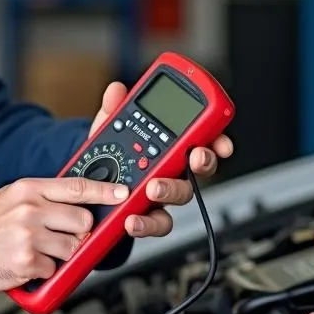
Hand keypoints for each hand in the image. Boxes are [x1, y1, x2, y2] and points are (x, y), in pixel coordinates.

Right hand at [0, 175, 131, 308]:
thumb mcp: (8, 200)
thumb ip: (40, 199)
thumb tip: (75, 202)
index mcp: (27, 189)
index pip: (77, 186)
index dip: (106, 191)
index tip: (123, 194)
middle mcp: (30, 209)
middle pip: (83, 221)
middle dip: (80, 235)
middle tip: (62, 240)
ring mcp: (29, 235)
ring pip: (72, 248)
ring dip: (59, 257)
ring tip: (36, 253)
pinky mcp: (27, 262)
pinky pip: (54, 270)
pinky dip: (43, 273)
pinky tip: (23, 266)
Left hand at [89, 81, 233, 239]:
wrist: (92, 187)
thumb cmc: (111, 154)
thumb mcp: (109, 129)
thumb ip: (113, 110)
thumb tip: (116, 90)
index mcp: (171, 145)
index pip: (202, 140)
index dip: (218, 141)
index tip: (222, 142)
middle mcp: (173, 169)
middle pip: (200, 168)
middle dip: (202, 161)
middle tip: (194, 157)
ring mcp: (163, 193)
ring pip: (181, 195)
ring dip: (171, 190)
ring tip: (152, 188)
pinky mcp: (148, 215)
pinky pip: (156, 222)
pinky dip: (145, 224)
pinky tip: (131, 219)